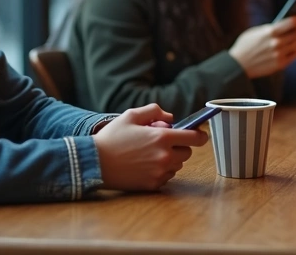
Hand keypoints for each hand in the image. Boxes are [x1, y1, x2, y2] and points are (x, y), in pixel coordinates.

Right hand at [93, 104, 207, 190]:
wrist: (94, 163)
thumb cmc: (112, 137)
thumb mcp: (131, 115)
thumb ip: (155, 111)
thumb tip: (170, 118)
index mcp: (162, 138)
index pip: (194, 138)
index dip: (200, 135)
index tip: (201, 135)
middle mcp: (164, 156)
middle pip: (187, 153)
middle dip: (179, 146)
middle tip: (162, 143)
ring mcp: (159, 172)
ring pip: (177, 165)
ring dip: (170, 159)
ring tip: (150, 154)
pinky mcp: (153, 185)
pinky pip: (166, 177)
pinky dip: (161, 171)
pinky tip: (145, 166)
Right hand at [229, 15, 295, 77]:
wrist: (238, 65)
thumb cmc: (245, 46)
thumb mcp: (255, 31)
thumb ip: (270, 28)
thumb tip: (285, 24)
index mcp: (269, 32)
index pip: (291, 23)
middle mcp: (276, 43)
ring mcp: (279, 54)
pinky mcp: (280, 64)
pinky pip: (295, 54)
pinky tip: (294, 48)